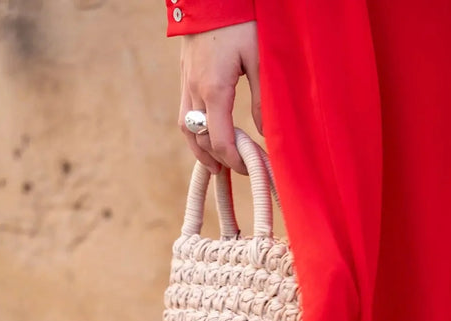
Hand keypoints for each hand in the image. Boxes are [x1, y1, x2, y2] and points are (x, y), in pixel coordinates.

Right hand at [179, 21, 260, 174]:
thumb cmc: (239, 21)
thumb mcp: (259, 59)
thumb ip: (263, 99)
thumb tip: (265, 133)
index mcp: (214, 90)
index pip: (220, 141)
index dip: (235, 161)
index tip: (253, 168)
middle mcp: (195, 90)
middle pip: (201, 140)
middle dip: (220, 160)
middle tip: (241, 169)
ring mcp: (186, 83)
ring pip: (187, 129)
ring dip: (201, 151)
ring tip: (217, 165)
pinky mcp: (185, 75)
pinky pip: (184, 114)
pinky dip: (195, 132)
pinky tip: (206, 136)